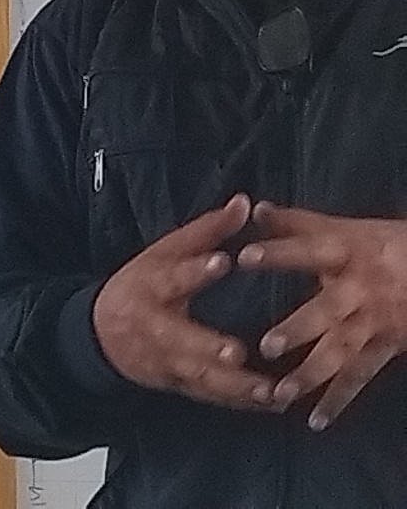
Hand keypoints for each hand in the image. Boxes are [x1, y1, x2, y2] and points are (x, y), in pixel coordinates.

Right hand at [94, 194, 275, 408]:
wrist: (101, 333)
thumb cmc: (142, 284)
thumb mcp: (164, 252)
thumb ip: (207, 230)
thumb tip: (244, 201)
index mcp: (151, 286)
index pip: (173, 276)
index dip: (196, 270)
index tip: (223, 262)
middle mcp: (155, 327)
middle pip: (181, 339)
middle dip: (207, 347)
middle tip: (237, 353)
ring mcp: (165, 360)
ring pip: (199, 376)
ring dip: (234, 386)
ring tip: (271, 391)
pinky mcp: (177, 384)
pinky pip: (210, 396)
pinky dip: (240, 402)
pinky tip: (273, 403)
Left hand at [238, 202, 406, 430]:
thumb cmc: (383, 245)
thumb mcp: (345, 228)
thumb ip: (298, 222)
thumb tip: (253, 206)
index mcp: (346, 253)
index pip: (309, 250)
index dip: (279, 252)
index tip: (243, 257)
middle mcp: (360, 290)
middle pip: (327, 311)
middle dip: (299, 329)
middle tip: (267, 346)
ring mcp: (373, 323)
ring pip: (341, 351)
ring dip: (311, 374)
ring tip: (280, 393)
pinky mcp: (384, 348)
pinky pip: (359, 377)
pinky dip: (338, 400)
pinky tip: (315, 420)